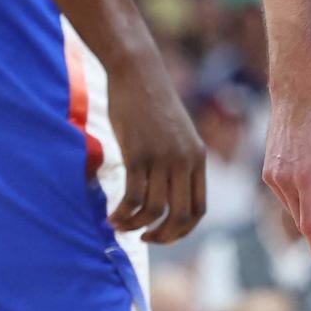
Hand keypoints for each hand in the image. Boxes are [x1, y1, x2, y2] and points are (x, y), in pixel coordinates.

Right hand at [103, 48, 207, 245]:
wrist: (137, 72)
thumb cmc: (151, 102)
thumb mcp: (175, 133)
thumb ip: (177, 159)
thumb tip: (165, 190)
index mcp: (197, 157)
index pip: (199, 209)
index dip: (182, 230)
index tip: (162, 234)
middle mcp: (184, 161)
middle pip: (180, 215)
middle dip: (162, 236)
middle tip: (143, 238)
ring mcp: (162, 158)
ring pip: (153, 210)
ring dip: (135, 226)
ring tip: (119, 225)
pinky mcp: (138, 154)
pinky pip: (132, 197)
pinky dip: (122, 213)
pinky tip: (111, 215)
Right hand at [261, 77, 310, 270]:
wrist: (295, 97)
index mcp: (306, 180)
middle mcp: (284, 182)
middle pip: (300, 219)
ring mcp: (272, 176)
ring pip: (291, 207)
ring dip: (306, 213)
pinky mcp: (266, 170)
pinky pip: (283, 194)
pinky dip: (296, 199)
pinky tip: (309, 191)